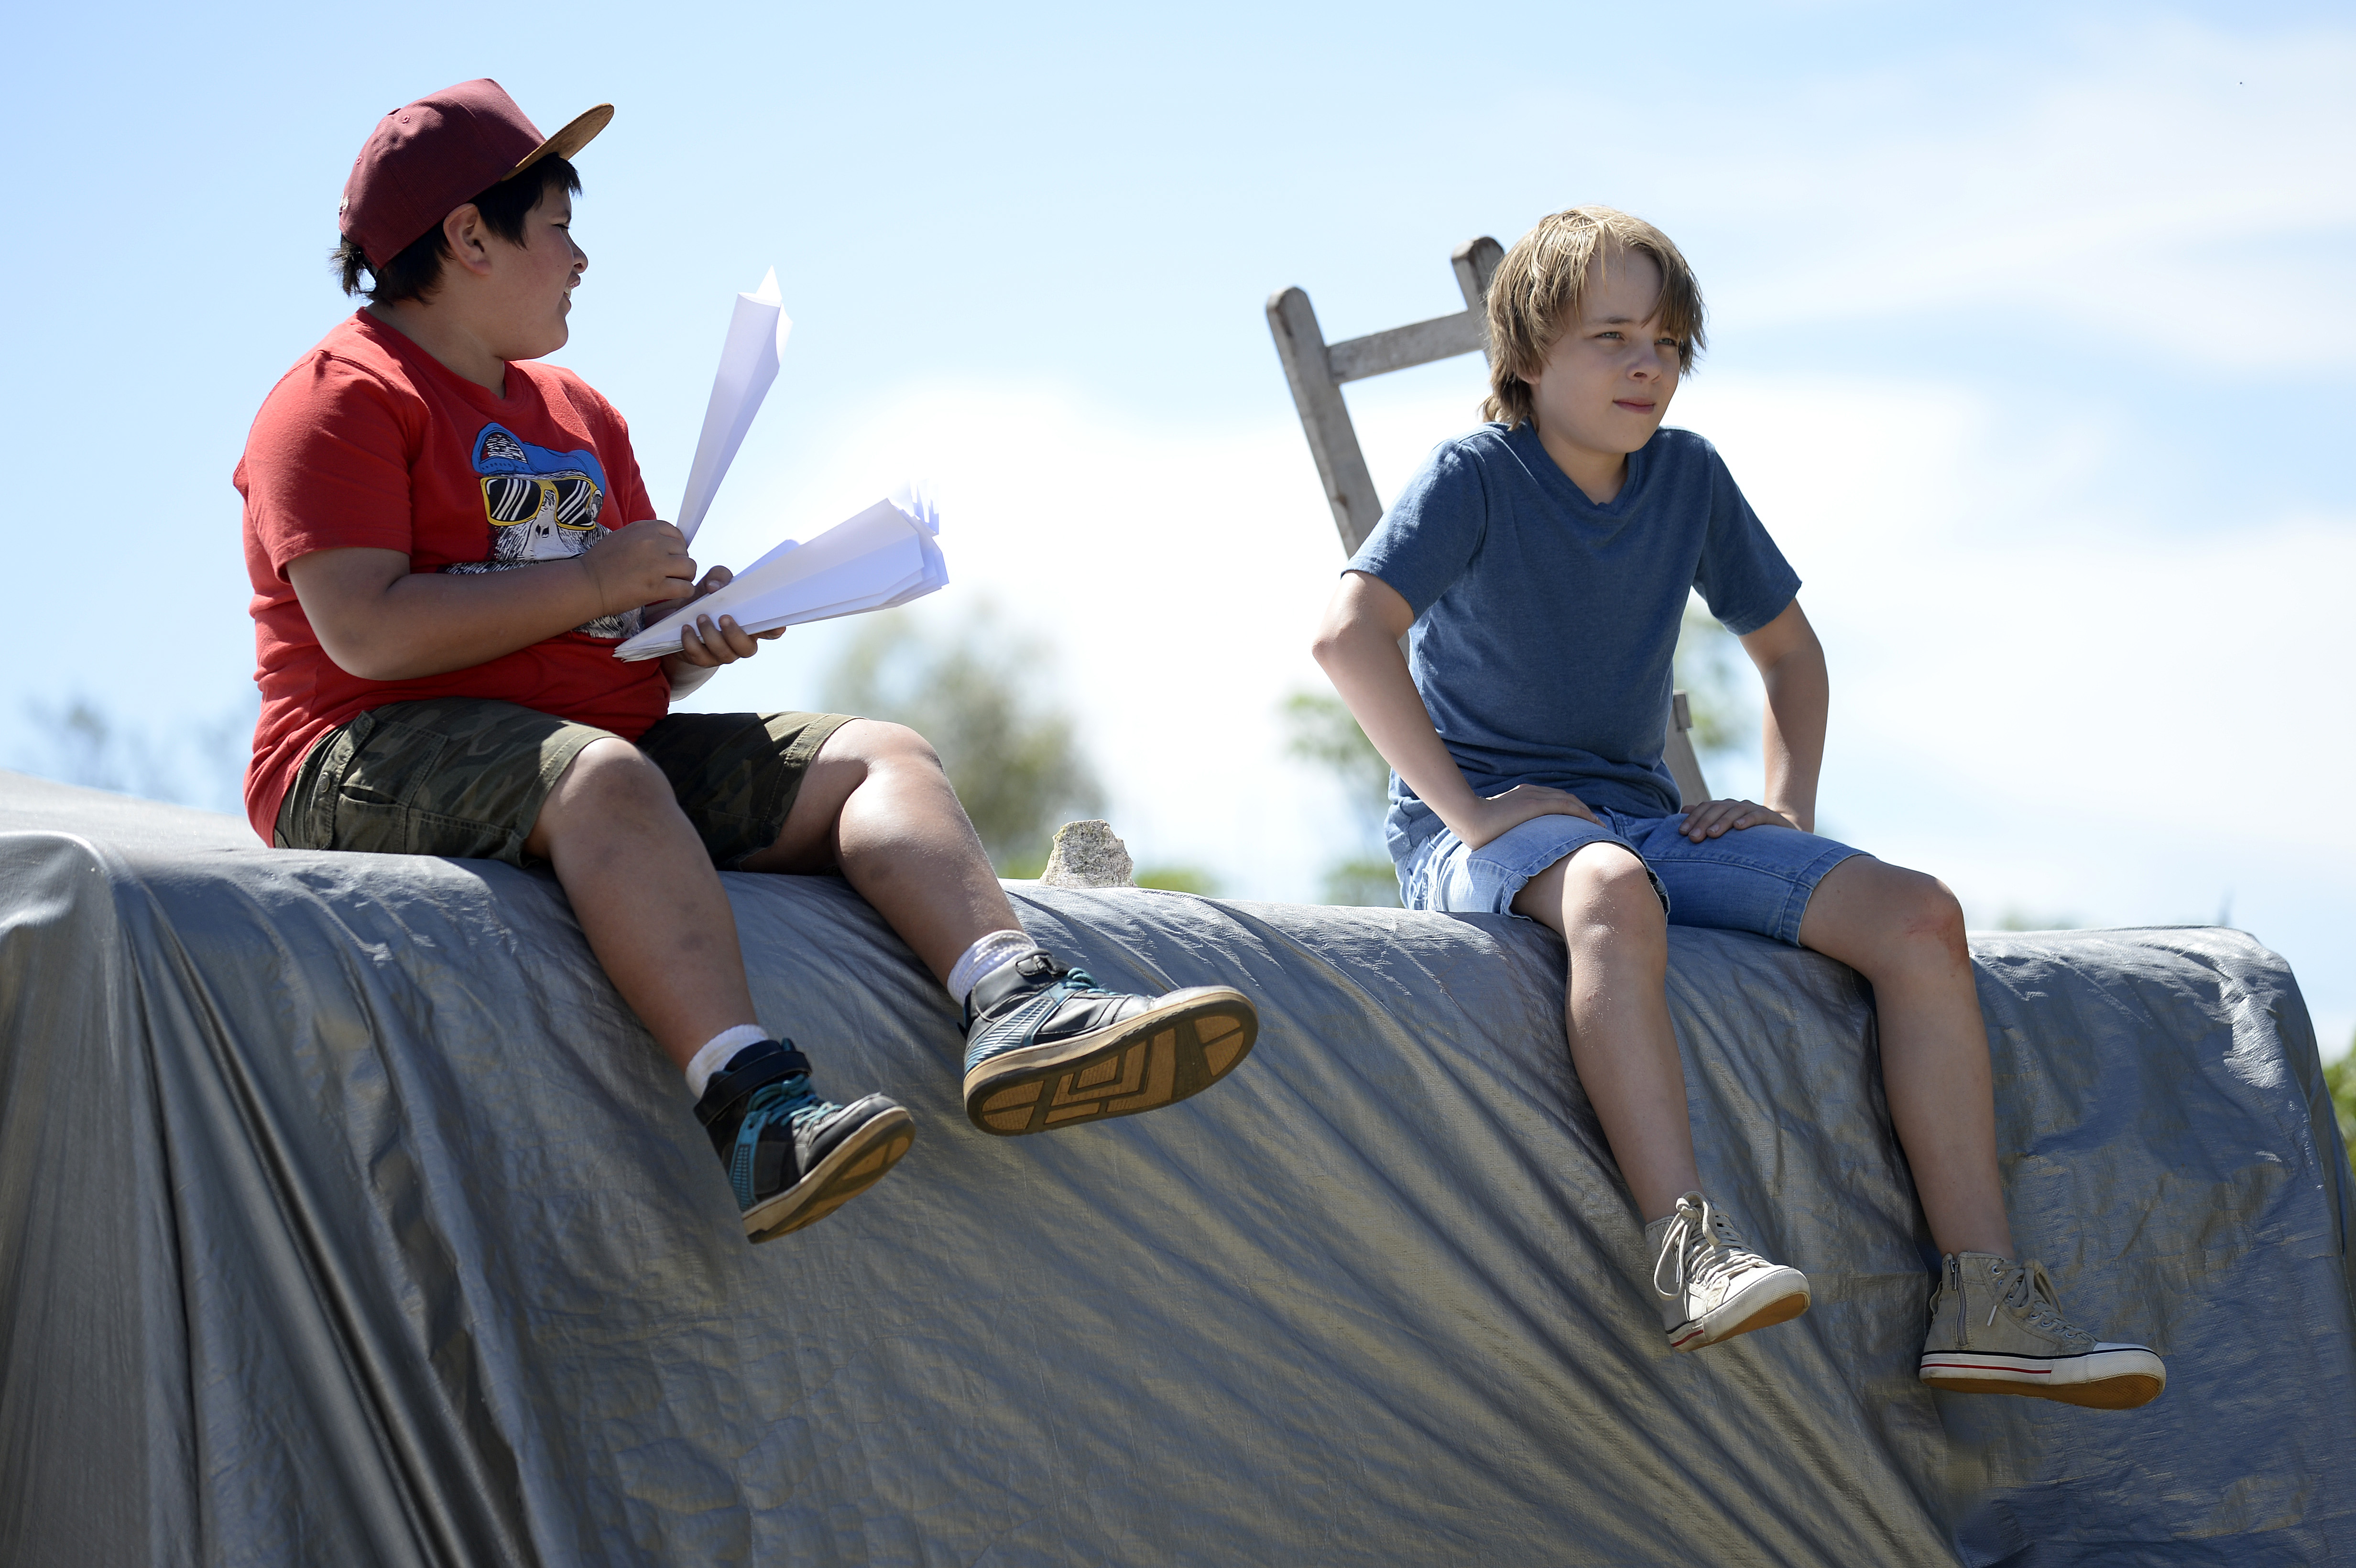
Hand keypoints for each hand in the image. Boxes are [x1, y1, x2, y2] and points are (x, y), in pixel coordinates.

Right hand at [580, 519, 695, 614]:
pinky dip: (684, 592)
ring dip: (685, 576)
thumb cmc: (600, 563)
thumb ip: (644, 537)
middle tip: (670, 573)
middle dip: (679, 562)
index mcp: (643, 529)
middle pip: (684, 550)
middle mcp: (652, 543)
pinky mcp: (656, 587)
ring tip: (675, 582)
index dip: (676, 546)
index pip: (674, 533)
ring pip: (689, 567)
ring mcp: (656, 565)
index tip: (669, 556)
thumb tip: (665, 543)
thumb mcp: (622, 537)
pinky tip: (674, 593)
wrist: (586, 584)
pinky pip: (685, 588)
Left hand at [661, 566, 784, 669]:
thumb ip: (719, 577)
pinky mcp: (703, 660)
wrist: (680, 618)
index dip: (775, 630)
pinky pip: (701, 657)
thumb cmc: (704, 599)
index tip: (775, 625)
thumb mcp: (712, 583)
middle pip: (747, 648)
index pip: (770, 631)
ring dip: (712, 636)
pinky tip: (687, 628)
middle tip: (723, 617)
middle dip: (735, 634)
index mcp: (750, 624)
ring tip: (701, 618)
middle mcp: (740, 642)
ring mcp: (723, 654)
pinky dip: (692, 643)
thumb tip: (715, 587)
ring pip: (724, 654)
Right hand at [1455, 783, 1598, 850]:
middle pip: (1565, 798)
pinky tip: (1590, 822)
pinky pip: (1565, 806)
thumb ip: (1509, 825)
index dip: (1570, 808)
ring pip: (1568, 801)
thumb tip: (1512, 840)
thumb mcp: (1497, 823)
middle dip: (1582, 810)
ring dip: (1585, 812)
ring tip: (1597, 826)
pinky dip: (1580, 812)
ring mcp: (1533, 798)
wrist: (1469, 818)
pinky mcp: (1535, 805)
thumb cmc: (1478, 826)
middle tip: (1596, 825)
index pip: (1553, 799)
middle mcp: (1531, 793)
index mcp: (1523, 796)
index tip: (1581, 821)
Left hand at [1678, 798, 1798, 840]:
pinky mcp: (1770, 817)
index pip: (1706, 808)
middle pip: (1717, 809)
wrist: (1782, 835)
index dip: (1693, 818)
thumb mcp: (1726, 828)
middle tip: (1693, 838)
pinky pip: (1757, 816)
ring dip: (1722, 822)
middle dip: (1703, 822)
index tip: (1682, 833)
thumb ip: (1706, 818)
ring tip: (1711, 834)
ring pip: (1735, 811)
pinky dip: (1747, 820)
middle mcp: (1738, 806)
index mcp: (1725, 808)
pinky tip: (1739, 827)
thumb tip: (1683, 809)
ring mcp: (1754, 809)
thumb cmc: (1748, 835)